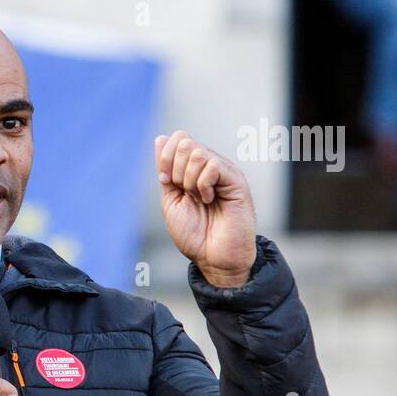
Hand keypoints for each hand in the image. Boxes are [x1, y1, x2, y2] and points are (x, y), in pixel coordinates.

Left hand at [155, 131, 256, 287]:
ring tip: (199, 199)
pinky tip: (209, 199)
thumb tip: (159, 139)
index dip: (165, 157)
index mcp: (195, 168)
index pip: (178, 139)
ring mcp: (225, 171)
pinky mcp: (236, 180)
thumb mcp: (170, 199)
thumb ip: (165, 170)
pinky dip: (203, 185)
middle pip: (185, 142)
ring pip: (197, 153)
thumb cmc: (194, 234)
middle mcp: (211, 166)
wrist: (213, 257)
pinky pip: (213, 165)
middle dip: (176, 171)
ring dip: (189, 180)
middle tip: (186, 193)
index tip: (166, 182)